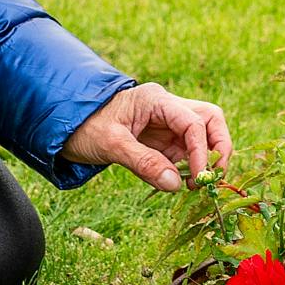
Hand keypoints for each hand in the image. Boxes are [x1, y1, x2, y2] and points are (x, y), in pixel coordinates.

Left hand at [62, 83, 232, 192]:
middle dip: (217, 146)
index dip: (201, 150)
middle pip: (210, 119)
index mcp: (156, 100)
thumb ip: (143, 163)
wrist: (66, 128)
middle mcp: (167, 108)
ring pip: (204, 135)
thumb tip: (175, 185)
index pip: (194, 121)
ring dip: (206, 158)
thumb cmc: (85, 127)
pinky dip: (193, 167)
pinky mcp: (164, 141)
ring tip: (196, 184)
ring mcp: (168, 124)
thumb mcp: (111, 144)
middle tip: (213, 176)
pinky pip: (188, 151)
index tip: (198, 177)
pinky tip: (185, 183)